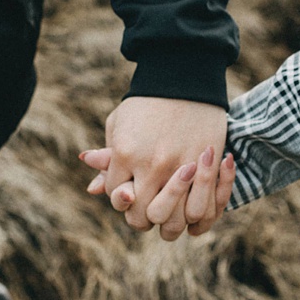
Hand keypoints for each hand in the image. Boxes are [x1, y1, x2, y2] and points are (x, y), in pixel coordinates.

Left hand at [80, 96, 226, 232]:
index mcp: (124, 154)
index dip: (122, 198)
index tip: (129, 191)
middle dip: (142, 218)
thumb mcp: (119, 125)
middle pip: (142, 217)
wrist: (185, 76)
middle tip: (148, 209)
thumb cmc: (147, 102)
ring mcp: (181, 167)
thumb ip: (107, 160)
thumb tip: (92, 189)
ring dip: (171, 223)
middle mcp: (151, 165)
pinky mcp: (207, 166)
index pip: (116, 197)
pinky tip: (191, 207)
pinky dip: (197, 215)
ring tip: (171, 213)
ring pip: (173, 221)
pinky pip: (202, 208)